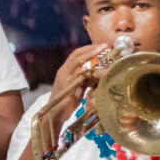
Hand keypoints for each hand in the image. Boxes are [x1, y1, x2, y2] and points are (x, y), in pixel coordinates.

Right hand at [29, 43, 105, 159]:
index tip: (101, 46)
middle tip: (104, 46)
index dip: (89, 49)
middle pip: (77, 54)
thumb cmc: (66, 102)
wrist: (54, 114)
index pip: (77, 54)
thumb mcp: (78, 87)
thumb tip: (96, 73)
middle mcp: (63, 71)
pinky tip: (94, 65)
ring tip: (102, 51)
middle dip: (91, 48)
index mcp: (65, 70)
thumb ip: (85, 79)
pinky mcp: (66, 83)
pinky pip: (76, 72)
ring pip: (77, 60)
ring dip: (90, 54)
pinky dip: (85, 67)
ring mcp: (64, 76)